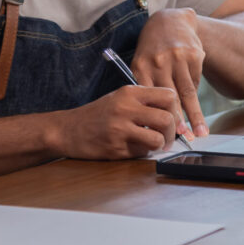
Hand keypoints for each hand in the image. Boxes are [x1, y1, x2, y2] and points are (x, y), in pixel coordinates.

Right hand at [54, 85, 178, 159]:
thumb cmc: (98, 114)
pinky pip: (142, 152)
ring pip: (158, 139)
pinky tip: (133, 147)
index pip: (168, 96)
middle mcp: (126, 108)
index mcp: (130, 92)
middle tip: (167, 137)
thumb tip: (174, 115)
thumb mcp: (120, 98)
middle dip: (172, 132)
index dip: (175, 109)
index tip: (173, 118)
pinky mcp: (116, 148)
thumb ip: (144, 102)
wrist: (68, 130)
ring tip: (153, 144)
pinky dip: (143, 152)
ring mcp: (120, 129)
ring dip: (159, 144)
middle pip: (167, 118)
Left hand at [131, 8, 205, 138]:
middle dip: (178, 122)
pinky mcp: (193, 54)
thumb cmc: (152, 49)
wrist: (170, 21)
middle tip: (185, 140)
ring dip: (195, 115)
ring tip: (200, 133)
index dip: (157, 117)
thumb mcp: (141, 63)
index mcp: (141, 66)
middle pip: (170, 98)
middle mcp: (158, 61)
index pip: (149, 98)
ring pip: (187, 92)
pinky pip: (195, 81)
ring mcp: (177, 57)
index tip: (161, 135)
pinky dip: (195, 95)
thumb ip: (145, 87)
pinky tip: (195, 107)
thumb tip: (151, 119)